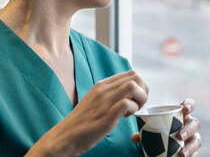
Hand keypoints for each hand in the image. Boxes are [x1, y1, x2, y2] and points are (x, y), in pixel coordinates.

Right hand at [27, 70, 147, 156]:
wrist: (66, 135)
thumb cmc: (83, 121)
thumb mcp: (95, 101)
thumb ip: (109, 95)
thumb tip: (126, 94)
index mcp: (102, 85)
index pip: (130, 74)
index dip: (140, 86)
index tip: (136, 100)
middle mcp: (103, 89)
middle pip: (135, 76)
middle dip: (143, 91)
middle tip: (138, 105)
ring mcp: (104, 101)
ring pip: (132, 86)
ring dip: (140, 99)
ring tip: (133, 110)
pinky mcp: (106, 116)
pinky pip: (126, 103)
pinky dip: (132, 109)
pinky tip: (125, 117)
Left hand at [131, 98, 201, 156]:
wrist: (167, 146)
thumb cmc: (160, 132)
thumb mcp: (154, 130)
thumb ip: (146, 132)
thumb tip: (133, 137)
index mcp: (181, 115)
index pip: (189, 105)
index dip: (189, 105)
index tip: (184, 109)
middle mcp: (190, 125)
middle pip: (195, 123)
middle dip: (189, 129)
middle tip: (179, 135)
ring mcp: (193, 137)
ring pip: (197, 140)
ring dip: (191, 147)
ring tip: (182, 154)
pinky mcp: (194, 150)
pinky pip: (196, 153)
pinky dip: (191, 156)